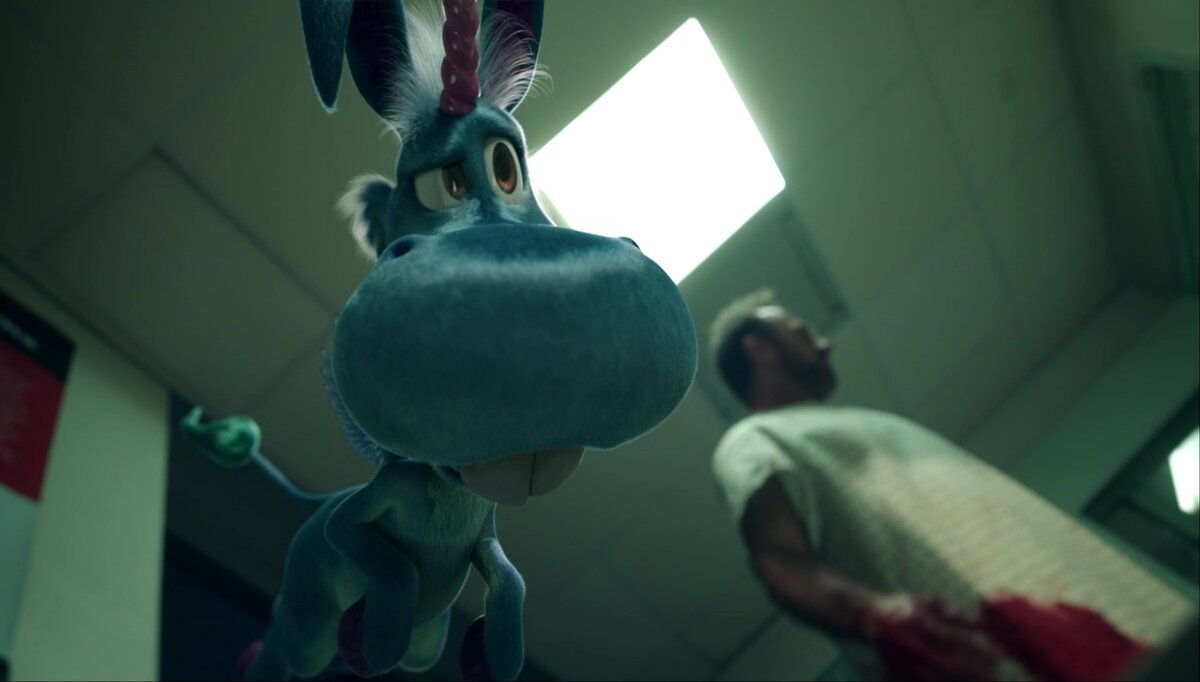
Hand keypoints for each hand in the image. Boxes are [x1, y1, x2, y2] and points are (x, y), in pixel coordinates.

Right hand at [866, 594, 1005, 681]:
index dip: (979, 648)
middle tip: (999, 680)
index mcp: (920, 622)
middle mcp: (914, 643)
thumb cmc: (902, 607)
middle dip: (977, 675)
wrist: (867, 619)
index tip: (1002, 656)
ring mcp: (906, 661)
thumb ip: (956, 614)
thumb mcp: (928, 602)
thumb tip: (983, 624)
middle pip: (951, 665)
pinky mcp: (901, 672)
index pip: (955, 638)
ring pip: (940, 679)